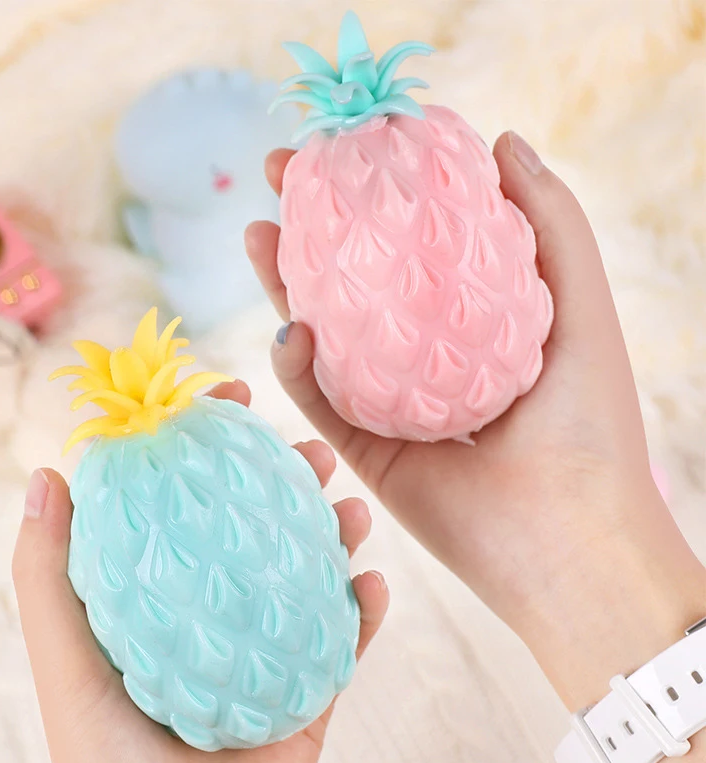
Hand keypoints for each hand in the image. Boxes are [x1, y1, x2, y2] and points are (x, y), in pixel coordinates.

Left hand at [13, 381, 388, 762]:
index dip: (208, 444)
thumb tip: (46, 476)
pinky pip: (347, 641)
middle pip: (259, 524)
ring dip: (338, 531)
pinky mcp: (310, 692)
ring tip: (351, 509)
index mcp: (164, 595)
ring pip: (312, 569)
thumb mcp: (70, 666)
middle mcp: (217, 611)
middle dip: (288, 476)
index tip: (230, 396)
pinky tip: (376, 584)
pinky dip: (369, 610)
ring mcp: (268, 647)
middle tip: (311, 450)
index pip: (188, 501)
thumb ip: (52, 578)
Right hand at [246, 133, 705, 762]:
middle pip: (356, 282)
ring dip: (285, 283)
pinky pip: (320, 401)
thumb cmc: (588, 421)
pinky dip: (297, 366)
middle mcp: (423, 358)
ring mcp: (389, 403)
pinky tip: (290, 328)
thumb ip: (550, 223)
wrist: (570, 537)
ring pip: (324, 335)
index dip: (375, 195)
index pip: (410, 245)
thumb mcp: (580, 305)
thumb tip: (503, 142)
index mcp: (468, 322)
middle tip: (280, 175)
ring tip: (258, 232)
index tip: (346, 148)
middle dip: (314, 227)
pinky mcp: (365, 451)